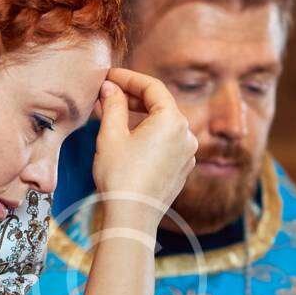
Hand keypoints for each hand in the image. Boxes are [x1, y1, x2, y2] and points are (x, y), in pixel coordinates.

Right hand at [92, 68, 196, 230]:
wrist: (132, 217)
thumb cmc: (120, 176)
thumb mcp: (111, 135)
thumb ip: (113, 105)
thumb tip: (110, 88)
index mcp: (172, 121)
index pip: (152, 87)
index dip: (128, 78)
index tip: (109, 77)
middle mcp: (187, 134)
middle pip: (160, 105)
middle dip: (133, 98)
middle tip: (107, 95)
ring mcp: (188, 153)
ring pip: (163, 125)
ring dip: (140, 117)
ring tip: (113, 116)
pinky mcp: (182, 169)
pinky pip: (166, 143)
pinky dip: (149, 136)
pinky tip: (128, 139)